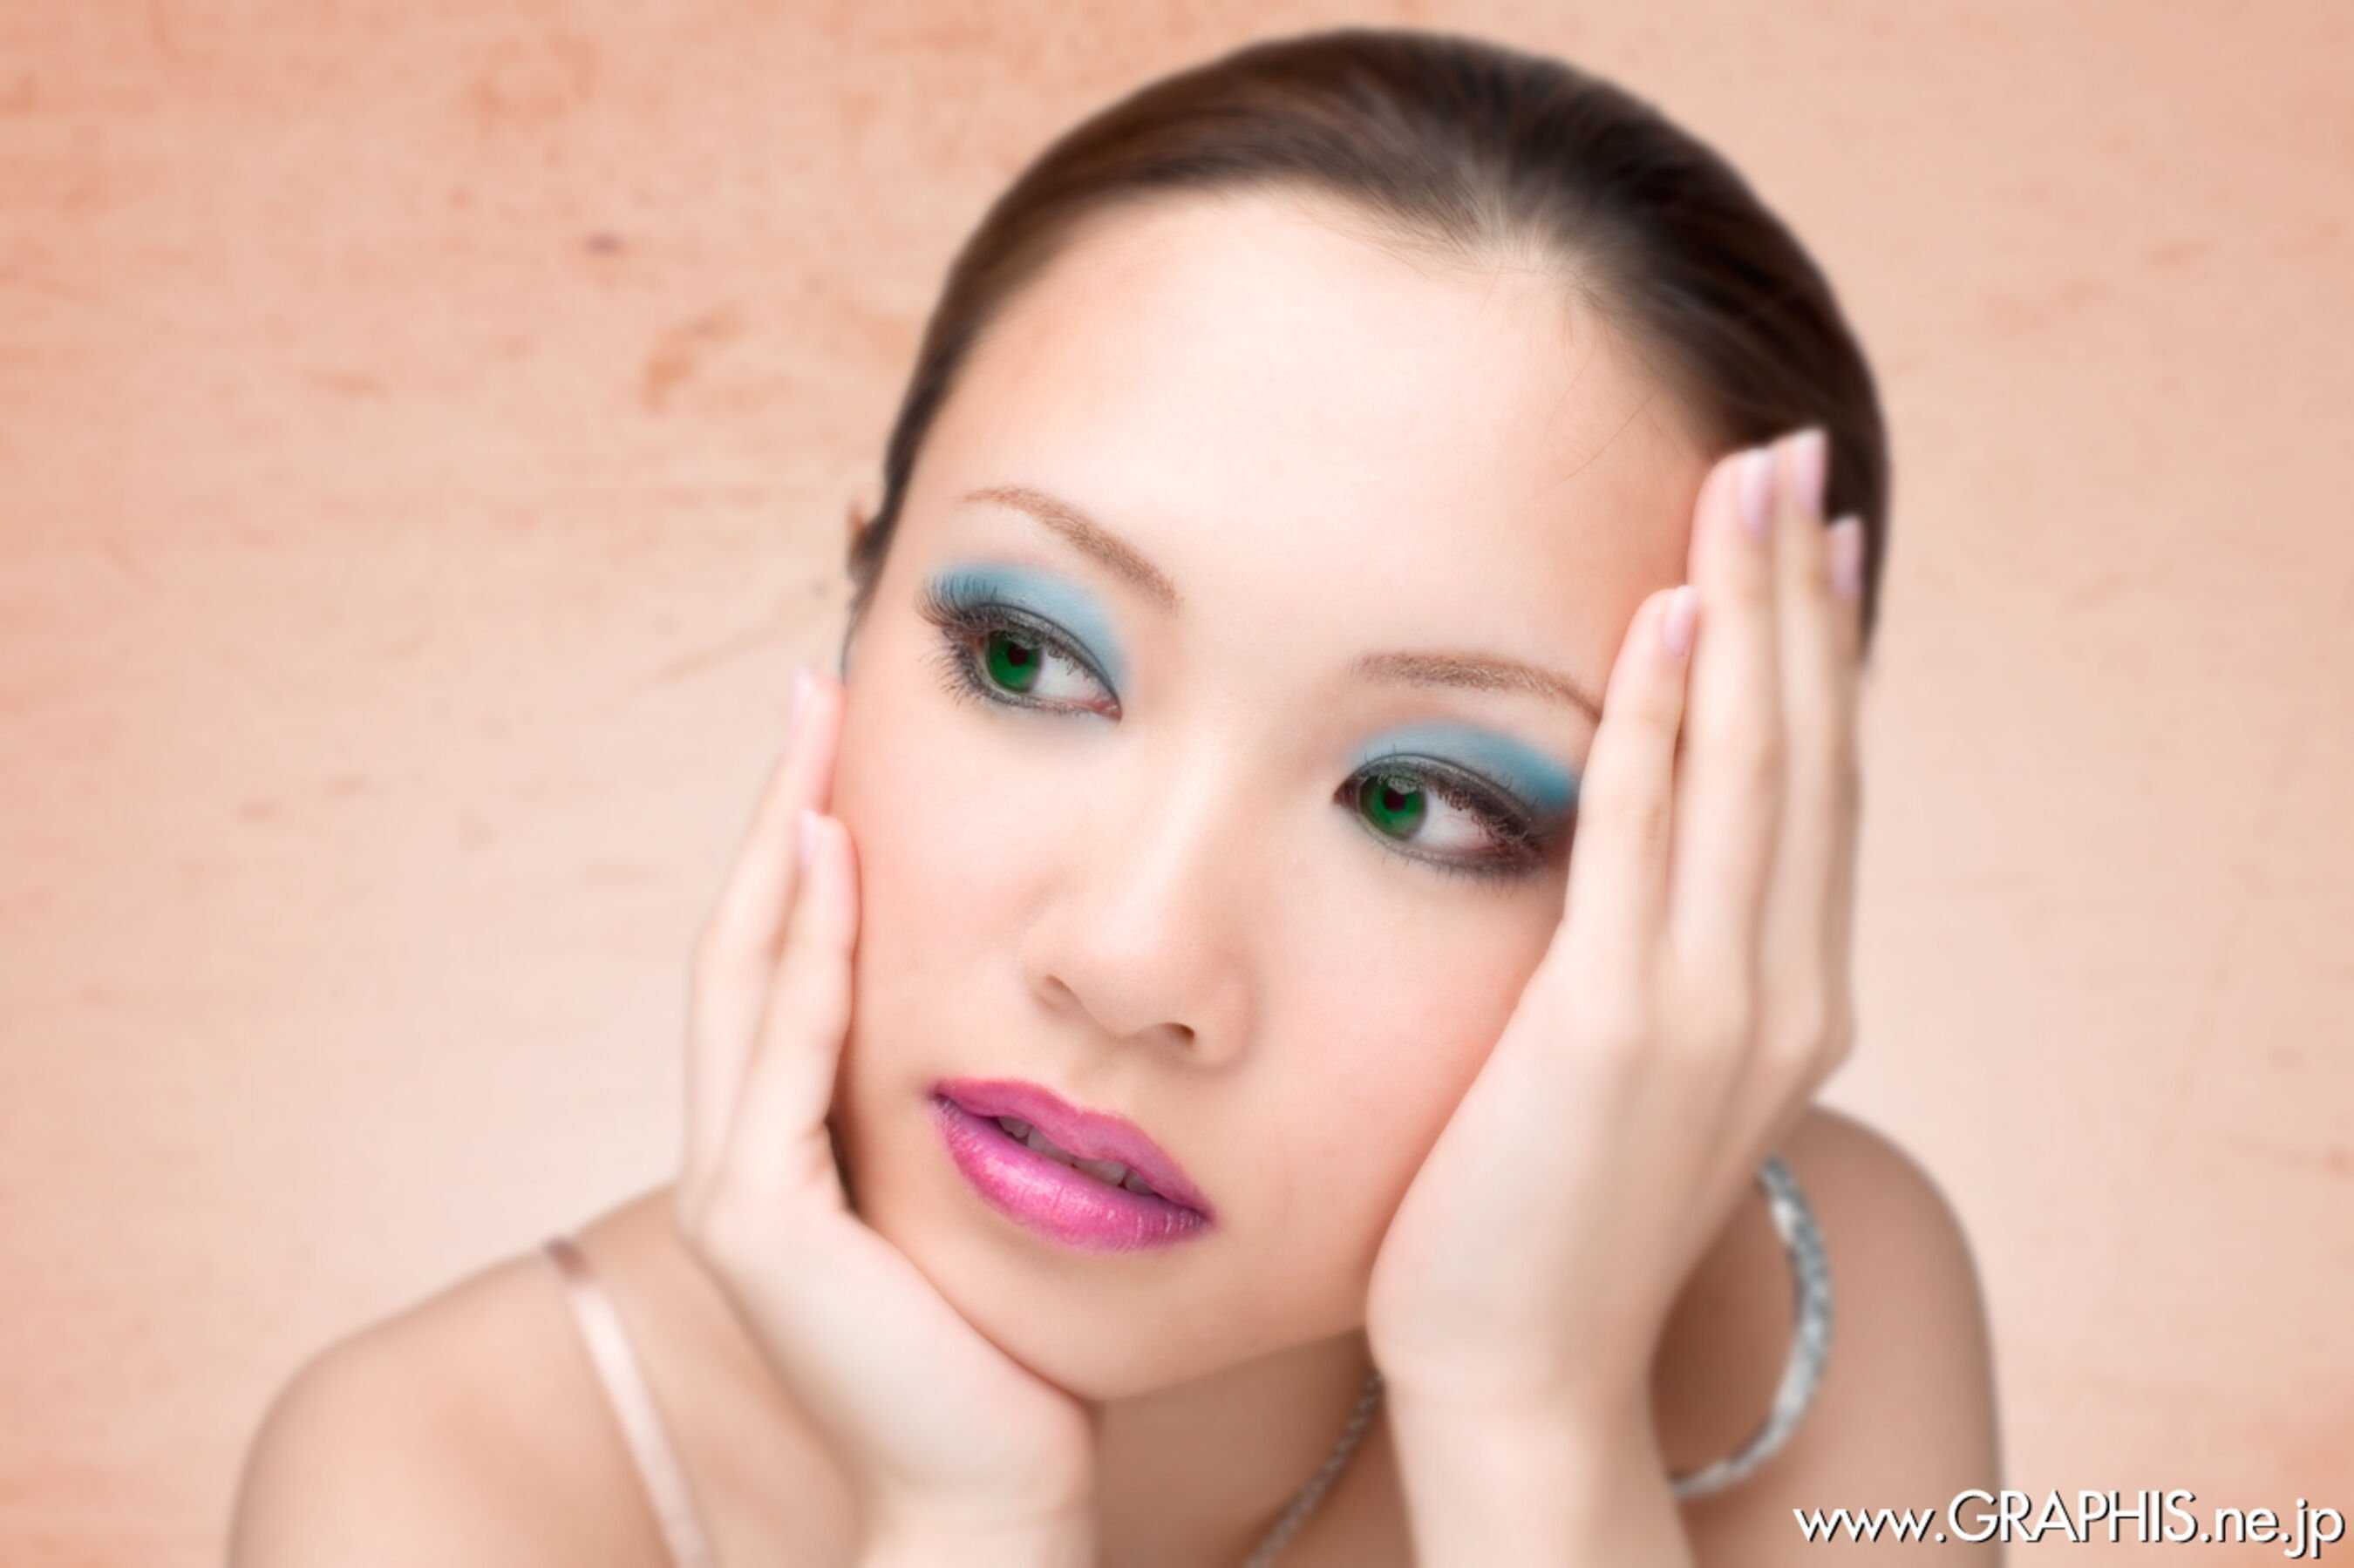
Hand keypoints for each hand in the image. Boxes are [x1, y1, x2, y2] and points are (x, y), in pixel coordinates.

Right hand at [672, 666, 1100, 1547]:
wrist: (994, 1486)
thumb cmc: (1014, 1336)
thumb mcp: (982, 1180)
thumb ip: (964, 1091)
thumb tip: (1034, 984)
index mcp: (784, 1139)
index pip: (782, 959)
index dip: (803, 841)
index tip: (846, 735)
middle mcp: (736, 1153)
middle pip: (741, 943)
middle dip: (776, 808)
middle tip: (817, 688)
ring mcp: (733, 1189)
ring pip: (743, 980)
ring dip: (779, 849)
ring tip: (817, 734)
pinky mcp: (758, 1223)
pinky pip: (780, 1058)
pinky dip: (807, 953)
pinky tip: (837, 858)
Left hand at [1364, 428, 1865, 1432]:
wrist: (1519, 1367)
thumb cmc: (1544, 1210)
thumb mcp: (1634, 1068)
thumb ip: (1659, 955)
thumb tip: (1633, 853)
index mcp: (1793, 996)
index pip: (1820, 786)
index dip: (1825, 651)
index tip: (1818, 536)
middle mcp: (1784, 992)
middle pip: (1808, 749)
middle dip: (1799, 592)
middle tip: (1787, 452)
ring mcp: (1715, 1012)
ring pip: (1752, 771)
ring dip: (1751, 613)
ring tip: (1744, 481)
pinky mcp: (1618, 1030)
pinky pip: (1648, 841)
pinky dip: (1666, 724)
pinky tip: (1666, 621)